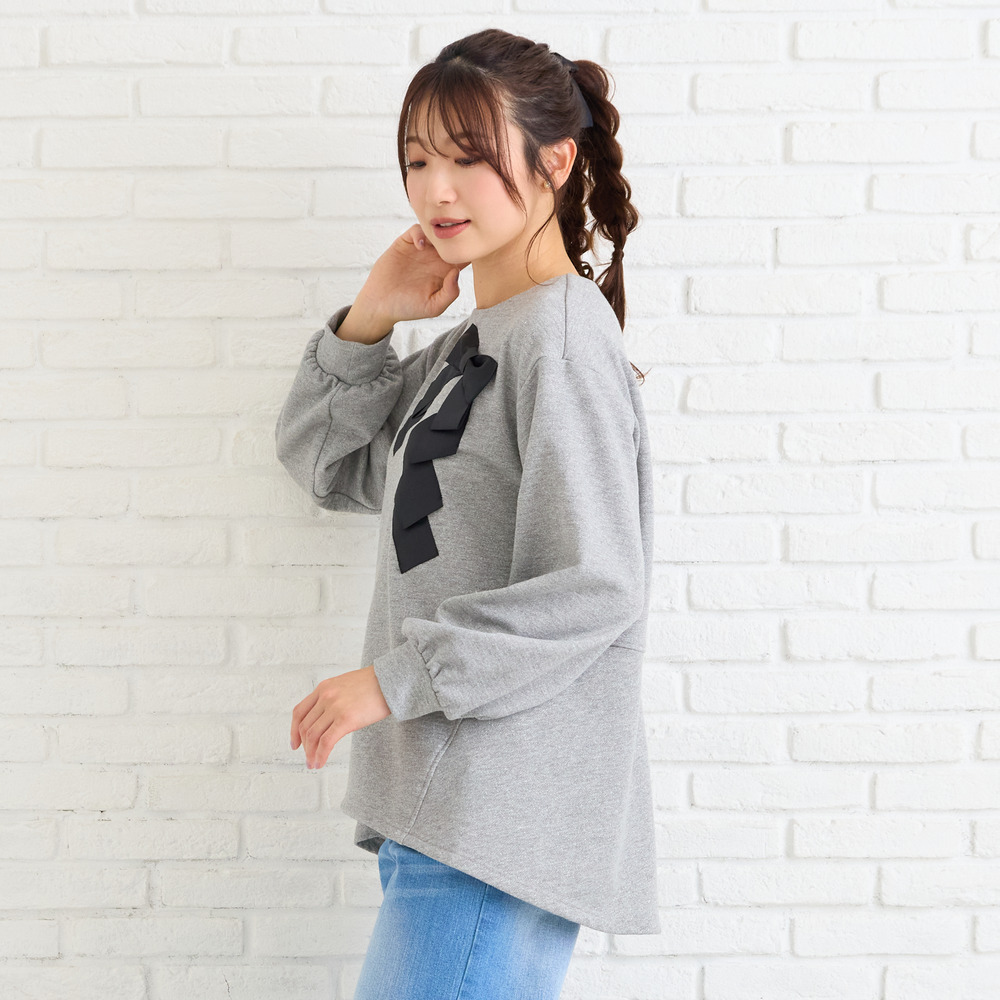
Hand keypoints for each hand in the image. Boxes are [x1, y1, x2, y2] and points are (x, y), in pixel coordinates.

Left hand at [290, 665, 390, 768]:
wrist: (392, 680)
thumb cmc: (375, 683)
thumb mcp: (346, 684)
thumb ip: (333, 697)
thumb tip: (328, 717)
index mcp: (324, 688)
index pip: (299, 712)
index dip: (294, 730)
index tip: (295, 743)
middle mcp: (325, 696)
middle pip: (305, 726)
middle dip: (304, 746)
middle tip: (308, 757)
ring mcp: (335, 708)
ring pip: (313, 736)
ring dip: (311, 753)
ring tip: (314, 763)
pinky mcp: (346, 719)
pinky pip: (326, 742)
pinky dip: (320, 755)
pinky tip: (320, 762)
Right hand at [352, 223, 470, 328]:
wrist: (381, 304)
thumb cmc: (409, 308)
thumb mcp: (433, 307)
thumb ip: (450, 293)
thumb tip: (457, 272)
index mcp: (446, 272)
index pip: (464, 257)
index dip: (469, 252)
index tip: (469, 252)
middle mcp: (435, 258)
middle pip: (452, 240)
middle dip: (456, 236)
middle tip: (453, 242)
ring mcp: (420, 250)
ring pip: (436, 232)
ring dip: (438, 233)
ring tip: (436, 244)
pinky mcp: (405, 244)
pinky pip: (416, 230)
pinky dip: (420, 233)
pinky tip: (419, 245)